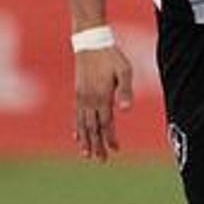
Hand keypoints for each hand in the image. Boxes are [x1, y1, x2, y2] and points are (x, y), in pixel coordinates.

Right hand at [73, 46, 133, 161]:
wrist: (90, 42)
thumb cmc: (111, 56)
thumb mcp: (124, 70)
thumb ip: (126, 91)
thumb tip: (126, 110)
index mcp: (101, 97)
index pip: (106, 124)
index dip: (110, 138)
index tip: (115, 150)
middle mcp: (89, 100)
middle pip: (92, 128)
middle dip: (96, 145)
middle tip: (101, 160)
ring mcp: (82, 97)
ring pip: (83, 124)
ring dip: (85, 140)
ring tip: (87, 154)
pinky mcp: (78, 93)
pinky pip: (77, 115)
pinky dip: (77, 128)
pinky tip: (77, 136)